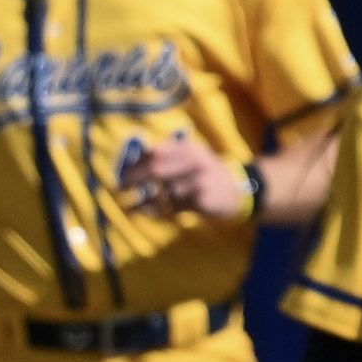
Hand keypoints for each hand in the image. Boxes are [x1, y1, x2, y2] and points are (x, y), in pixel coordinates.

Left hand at [119, 136, 248, 223]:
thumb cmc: (208, 174)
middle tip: (121, 190)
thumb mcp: (193, 157)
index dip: (135, 164)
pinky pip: (173, 208)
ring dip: (145, 202)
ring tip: (134, 208)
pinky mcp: (202, 199)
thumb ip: (167, 158)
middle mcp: (195, 160)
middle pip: (156, 168)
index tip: (122, 176)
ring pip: (163, 192)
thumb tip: (132, 165)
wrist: (240, 190)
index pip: (155, 152)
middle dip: (134, 179)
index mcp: (190, 148)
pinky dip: (160, 212)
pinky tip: (154, 213)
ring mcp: (199, 180)